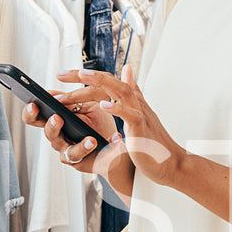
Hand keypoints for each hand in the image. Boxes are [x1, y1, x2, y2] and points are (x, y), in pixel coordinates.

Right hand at [20, 87, 117, 175]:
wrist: (113, 140)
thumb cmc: (97, 120)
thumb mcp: (86, 105)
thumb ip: (70, 100)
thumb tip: (54, 95)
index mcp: (54, 121)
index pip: (34, 117)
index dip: (30, 112)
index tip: (33, 105)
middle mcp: (57, 137)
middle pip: (48, 132)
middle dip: (51, 125)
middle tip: (57, 118)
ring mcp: (66, 150)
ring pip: (66, 148)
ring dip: (78, 144)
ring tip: (89, 138)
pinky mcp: (78, 161)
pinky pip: (81, 155)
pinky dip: (89, 147)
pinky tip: (97, 140)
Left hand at [54, 63, 185, 186]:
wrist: (170, 162)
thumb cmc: (153, 142)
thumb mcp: (139, 113)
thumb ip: (133, 91)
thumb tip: (127, 69)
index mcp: (130, 100)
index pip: (106, 80)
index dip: (85, 75)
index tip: (65, 74)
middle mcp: (135, 102)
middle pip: (109, 81)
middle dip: (84, 76)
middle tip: (60, 74)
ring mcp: (139, 113)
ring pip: (119, 91)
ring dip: (99, 82)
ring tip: (81, 76)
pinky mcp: (141, 128)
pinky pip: (129, 114)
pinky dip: (116, 108)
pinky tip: (103, 105)